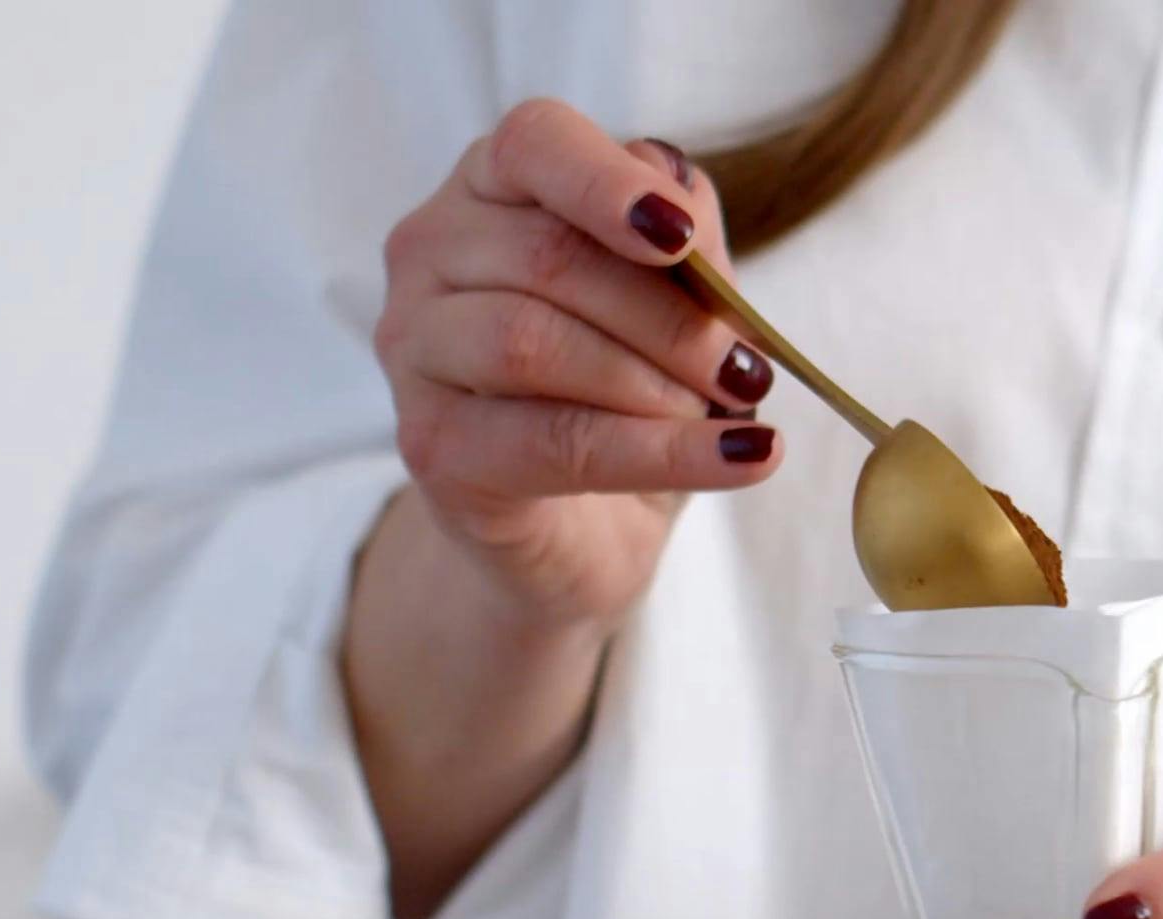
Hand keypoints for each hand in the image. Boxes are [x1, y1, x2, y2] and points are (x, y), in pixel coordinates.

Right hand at [372, 98, 782, 631]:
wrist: (583, 530)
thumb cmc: (628, 394)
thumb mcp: (678, 308)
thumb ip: (685, 246)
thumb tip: (688, 215)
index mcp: (490, 187)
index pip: (535, 144)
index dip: (607, 183)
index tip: (680, 237)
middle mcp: (430, 250)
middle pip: (550, 257)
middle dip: (670, 318)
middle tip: (749, 371)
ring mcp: (413, 347)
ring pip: (534, 344)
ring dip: (656, 385)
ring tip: (732, 418)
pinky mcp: (431, 445)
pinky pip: (554, 441)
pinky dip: (664, 453)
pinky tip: (742, 458)